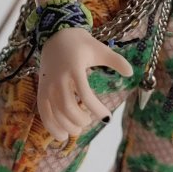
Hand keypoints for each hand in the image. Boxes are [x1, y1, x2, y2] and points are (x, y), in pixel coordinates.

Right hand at [37, 27, 132, 141]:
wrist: (56, 35)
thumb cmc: (81, 44)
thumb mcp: (100, 49)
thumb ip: (115, 61)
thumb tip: (131, 73)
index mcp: (74, 67)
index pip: (85, 94)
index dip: (96, 109)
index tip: (107, 117)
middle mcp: (59, 77)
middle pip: (68, 107)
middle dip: (80, 119)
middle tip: (89, 121)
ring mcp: (48, 84)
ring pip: (55, 111)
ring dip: (67, 125)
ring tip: (78, 129)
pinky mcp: (41, 89)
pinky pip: (43, 111)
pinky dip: (50, 126)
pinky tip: (61, 136)